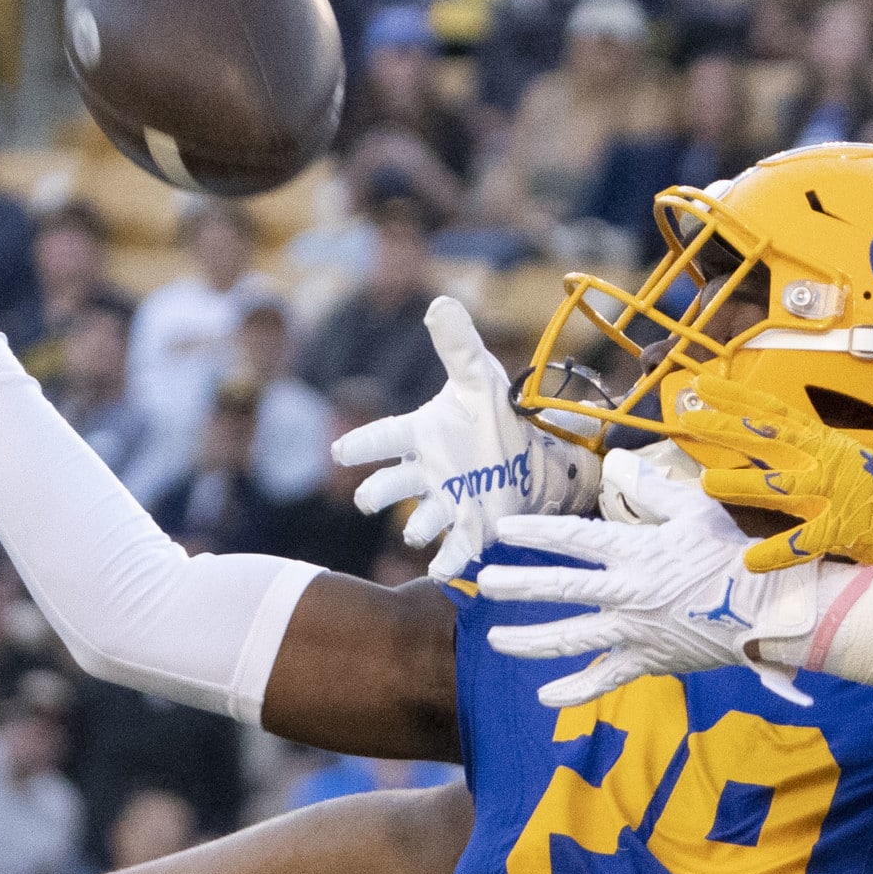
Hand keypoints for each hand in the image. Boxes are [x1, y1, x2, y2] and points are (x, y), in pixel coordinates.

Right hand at [331, 295, 597, 580]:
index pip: (383, 437)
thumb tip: (440, 302)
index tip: (339, 452)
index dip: (361, 445)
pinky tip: (443, 572)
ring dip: (416, 527)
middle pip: (390, 486)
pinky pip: (453, 549)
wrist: (532, 455)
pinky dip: (448, 562)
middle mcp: (426, 472)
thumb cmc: (494, 414)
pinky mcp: (472, 528)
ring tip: (414, 532)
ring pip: (420, 520)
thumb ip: (457, 344)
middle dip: (377, 493)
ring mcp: (447, 503)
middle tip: (367, 499)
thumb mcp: (479, 376)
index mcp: (421, 435)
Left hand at [478, 450, 824, 707]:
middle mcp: (626, 592)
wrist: (766, 609)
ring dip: (530, 639)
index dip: (535, 532)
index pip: (573, 539)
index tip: (503, 529)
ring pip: (571, 638)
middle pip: (560, 589)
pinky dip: (575, 689)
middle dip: (518, 585)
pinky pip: (605, 678)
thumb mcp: (695, 509)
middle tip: (486, 584)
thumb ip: (651, 488)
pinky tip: (545, 695)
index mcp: (635, 551)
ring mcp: (633, 631)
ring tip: (498, 639)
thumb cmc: (732, 554)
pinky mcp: (648, 660)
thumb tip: (617, 462)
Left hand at [670, 375, 872, 574]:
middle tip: (690, 420)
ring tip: (709, 483)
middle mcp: (822, 460)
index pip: (772, 412)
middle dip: (727, 429)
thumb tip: (750, 443)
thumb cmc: (871, 487)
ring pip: (780, 486)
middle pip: (767, 440)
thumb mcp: (834, 456)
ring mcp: (832, 494)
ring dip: (743, 484)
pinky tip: (751, 561)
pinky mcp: (842, 529)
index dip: (737, 397)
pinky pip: (805, 542)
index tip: (703, 385)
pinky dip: (778, 553)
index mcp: (819, 441)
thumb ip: (796, 451)